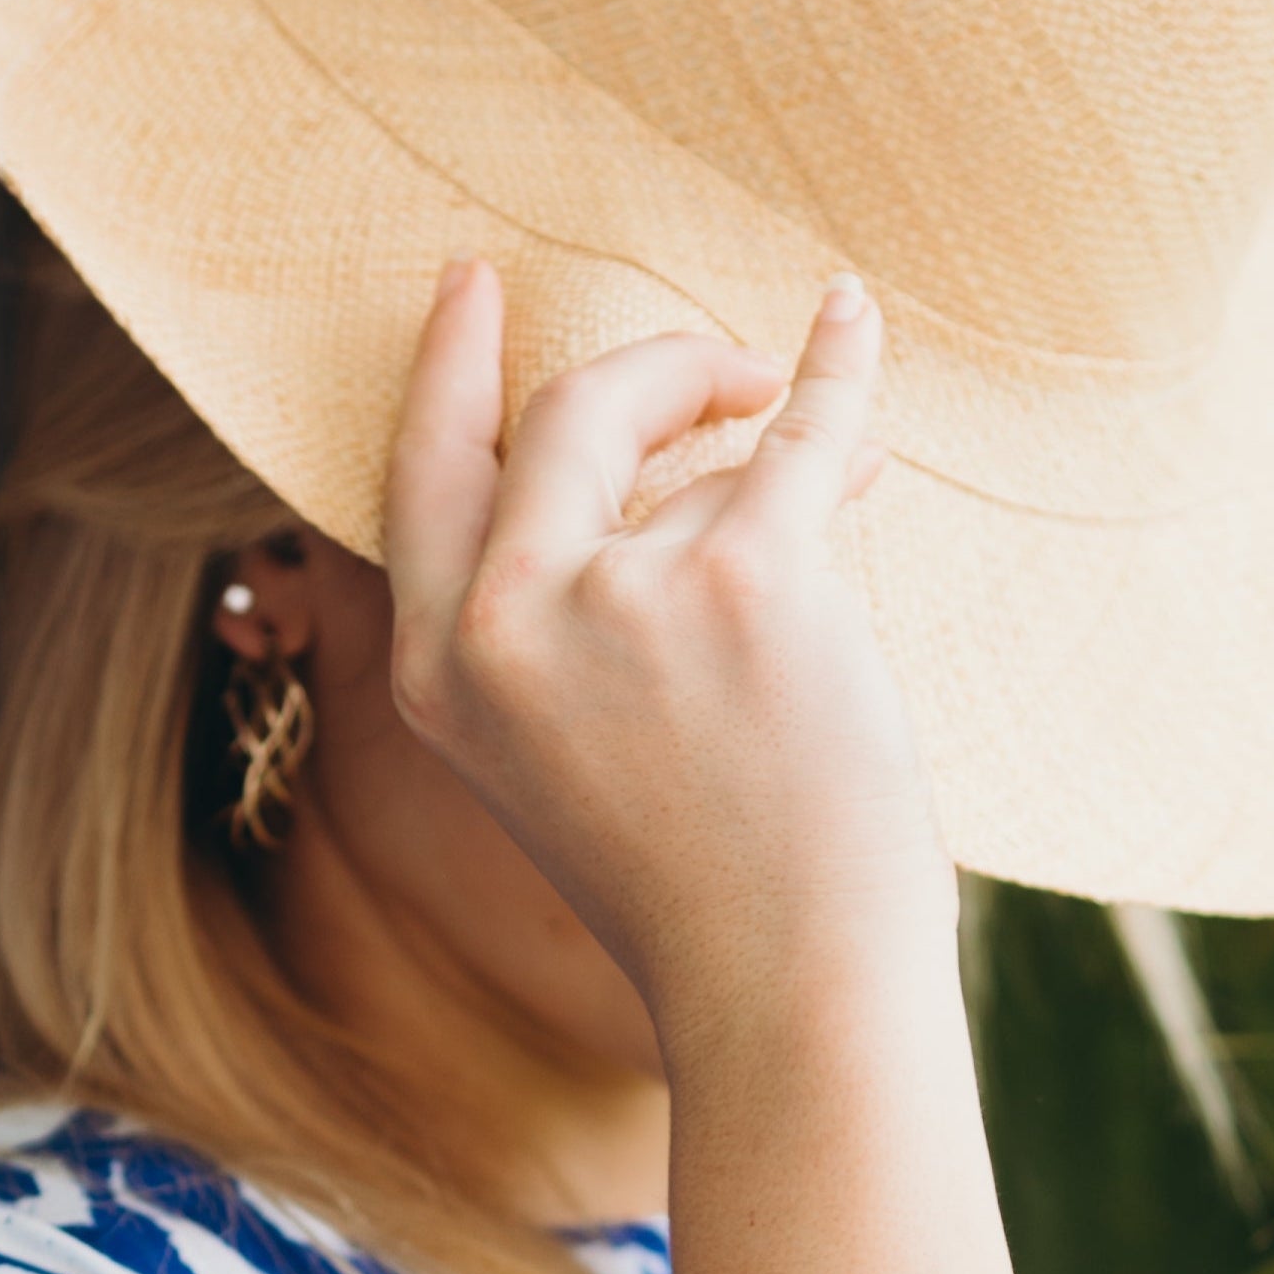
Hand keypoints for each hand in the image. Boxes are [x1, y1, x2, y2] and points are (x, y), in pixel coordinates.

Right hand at [382, 265, 954, 1041]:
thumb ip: (578, 620)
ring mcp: (619, 596)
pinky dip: (838, 370)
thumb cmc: (701, 888)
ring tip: (835, 485)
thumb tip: (708, 447)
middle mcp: (502, 625)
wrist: (786, 988)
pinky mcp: (748, 580)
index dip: (448, 369)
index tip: (473, 285)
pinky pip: (804, 433)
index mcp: (437, 673)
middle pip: (560, 414)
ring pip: (705, 457)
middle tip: (715, 364)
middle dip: (648, 368)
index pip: (423, 475)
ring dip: (779, 458)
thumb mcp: (566, 757)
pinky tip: (850, 318)